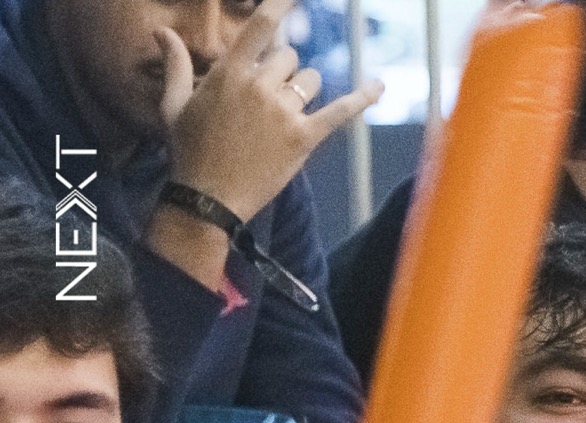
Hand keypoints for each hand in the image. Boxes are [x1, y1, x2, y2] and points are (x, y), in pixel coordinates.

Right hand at [161, 0, 383, 223]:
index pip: (262, 28)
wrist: (208, 197)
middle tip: (263, 100)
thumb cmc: (188, 150)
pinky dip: (363, 98)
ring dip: (301, 89)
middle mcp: (260, 87)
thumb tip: (161, 31)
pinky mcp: (304, 138)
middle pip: (289, 57)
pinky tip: (380, 86)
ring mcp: (284, 112)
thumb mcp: (174, 104)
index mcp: (229, 73)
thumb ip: (177, 64)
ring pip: (310, 80)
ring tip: (280, 115)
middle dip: (280, 71)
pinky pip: (341, 111)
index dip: (280, 5)